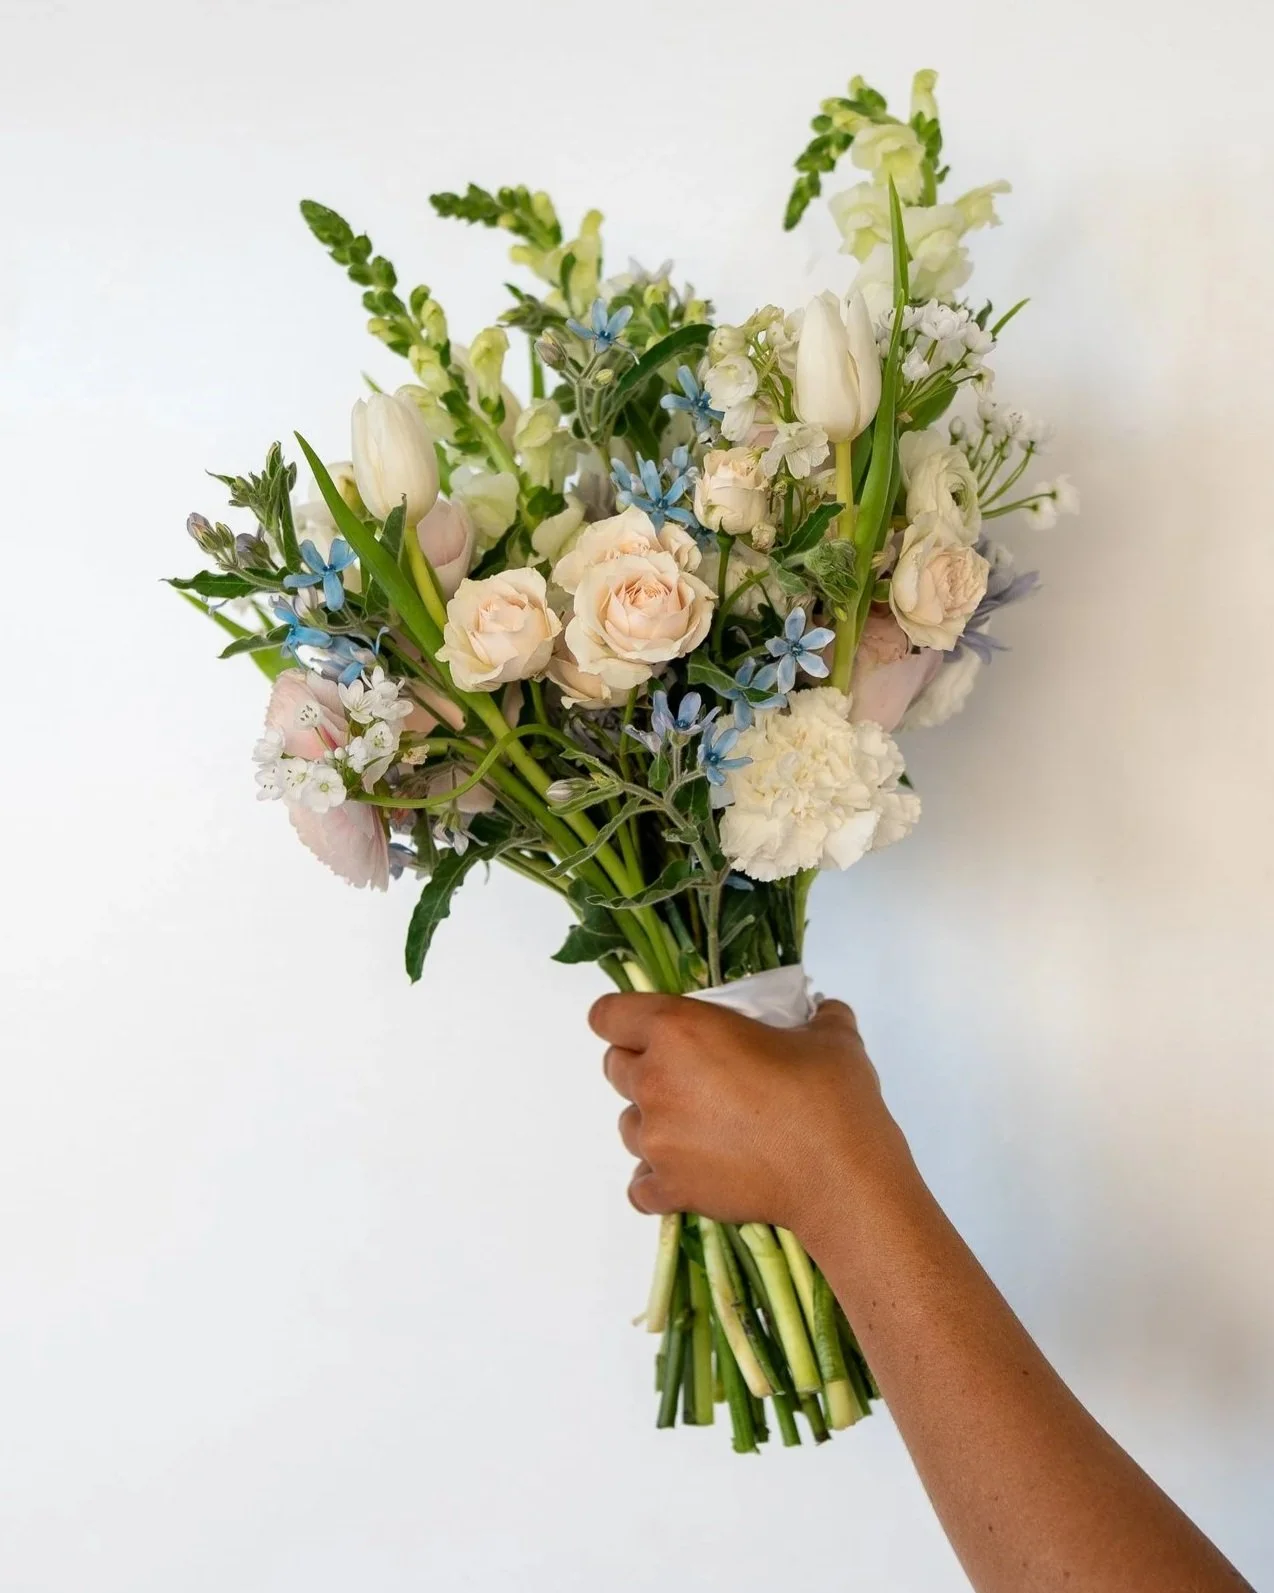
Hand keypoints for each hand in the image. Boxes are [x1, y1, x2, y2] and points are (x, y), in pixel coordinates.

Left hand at [589, 990, 911, 1238]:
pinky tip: (692, 1172)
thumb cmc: (828, 1096)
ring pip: (627, 1125)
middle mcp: (655, 1081)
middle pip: (615, 1068)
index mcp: (679, 1030)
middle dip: (643, 1067)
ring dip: (653, 1123)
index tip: (648, 1027)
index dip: (622, 1019)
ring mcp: (656, 1140)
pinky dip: (659, 1179)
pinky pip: (640, 1185)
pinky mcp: (670, 1188)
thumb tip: (826, 1013)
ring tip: (699, 1128)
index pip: (608, 1015)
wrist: (839, 1175)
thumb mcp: (831, 1037)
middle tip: (689, 1077)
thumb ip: (818, 1017)